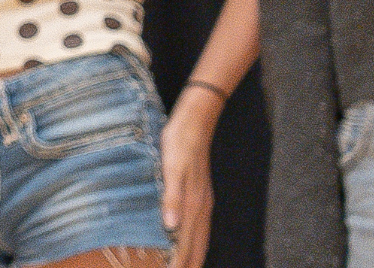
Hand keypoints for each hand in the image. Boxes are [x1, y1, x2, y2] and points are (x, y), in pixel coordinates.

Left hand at [160, 97, 217, 267]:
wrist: (195, 121)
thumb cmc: (180, 143)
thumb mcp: (171, 168)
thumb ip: (172, 198)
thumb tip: (170, 226)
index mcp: (194, 204)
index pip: (188, 245)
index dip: (181, 263)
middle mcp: (201, 207)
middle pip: (197, 246)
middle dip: (189, 264)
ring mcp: (203, 200)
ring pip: (200, 237)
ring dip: (192, 255)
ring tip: (185, 266)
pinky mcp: (200, 193)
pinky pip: (199, 225)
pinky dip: (195, 240)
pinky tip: (189, 239)